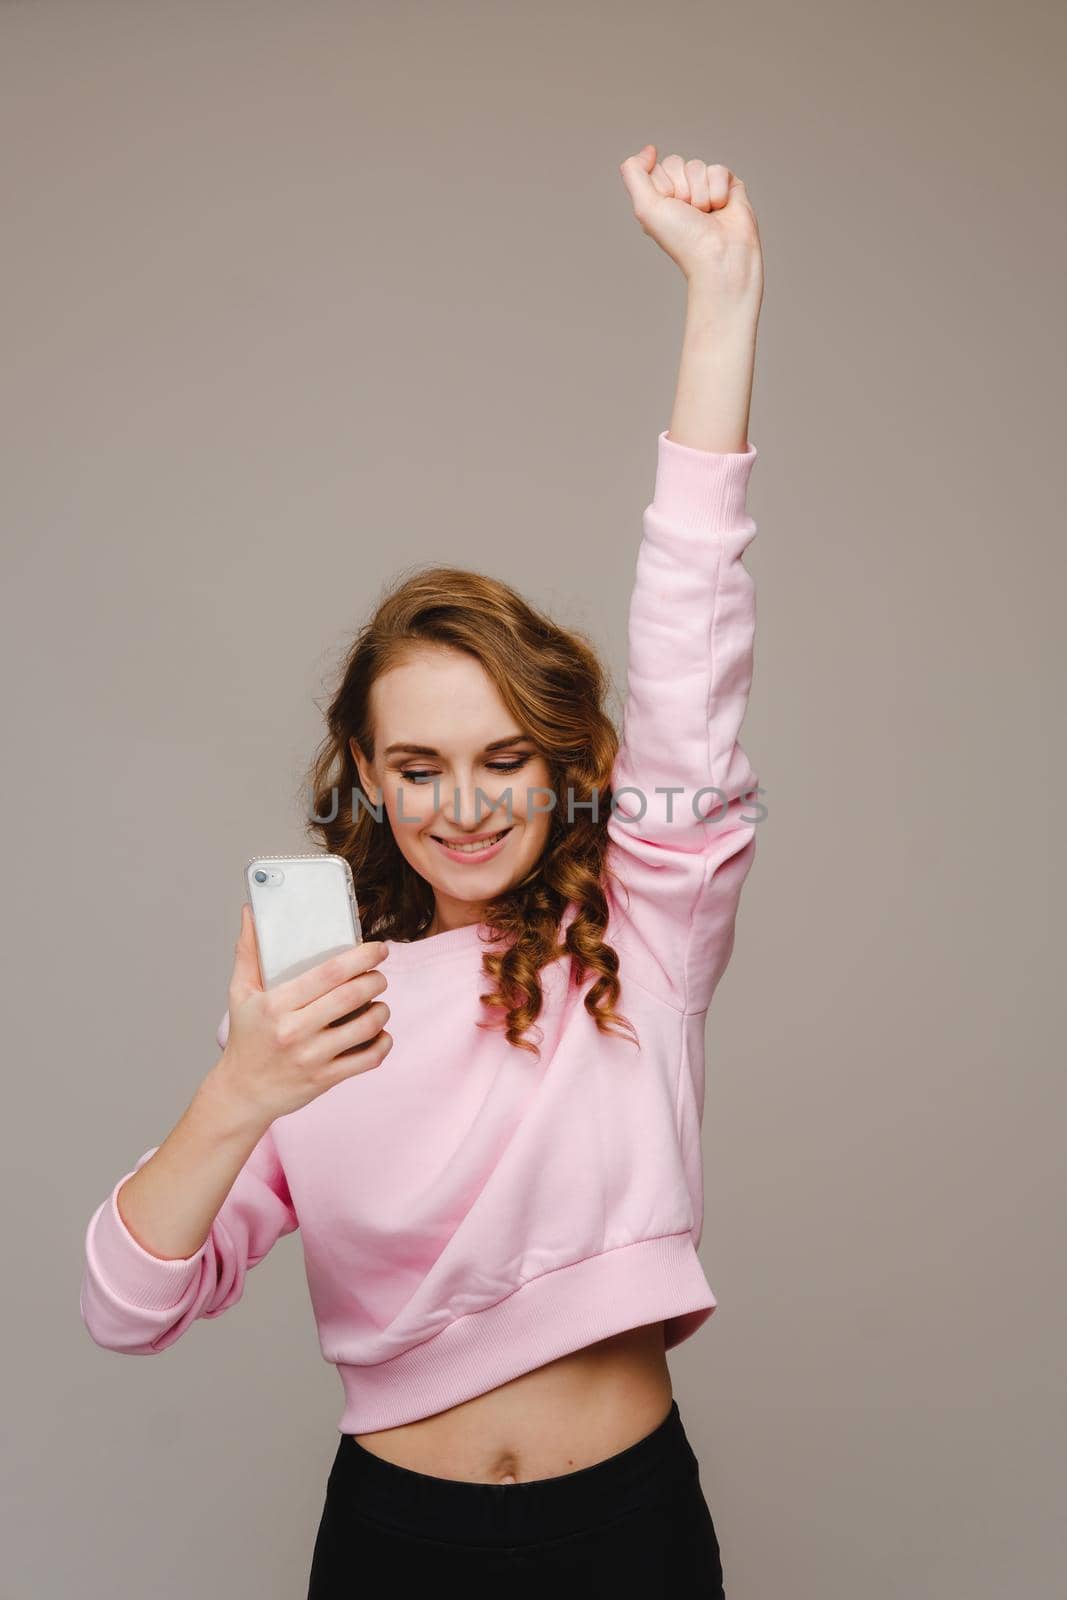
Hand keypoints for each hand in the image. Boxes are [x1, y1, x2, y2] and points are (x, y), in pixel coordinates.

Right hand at [213, 903, 392, 1123]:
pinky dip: (383, 1043)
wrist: (242, 1093)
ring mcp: (312, 1057)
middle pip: (353, 995)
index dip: (361, 957)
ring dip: (382, 1010)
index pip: (329, 973)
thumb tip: (250, 912)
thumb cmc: (246, 1039)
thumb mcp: (240, 993)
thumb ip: (248, 951)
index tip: (378, 949)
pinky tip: (379, 1033)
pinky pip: (368, 1059)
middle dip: (376, 980)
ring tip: (379, 1003)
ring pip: (366, 1026)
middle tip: (379, 975)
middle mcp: (295, 1031)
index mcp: (276, 1005)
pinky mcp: (326, 1079)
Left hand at [618, 144, 762, 306]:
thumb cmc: (683, 240)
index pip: (655, 167)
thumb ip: (634, 173)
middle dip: (681, 188)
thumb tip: (648, 150)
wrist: (720, 256)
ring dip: (700, 193)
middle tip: (688, 213)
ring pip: (697, 166)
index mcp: (659, 198)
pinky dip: (718, 191)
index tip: (670, 209)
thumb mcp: (645, 208)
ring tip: (705, 214)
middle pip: (675, 162)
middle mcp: (681, 192)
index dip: (662, 186)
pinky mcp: (728, 186)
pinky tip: (720, 209)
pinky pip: (719, 169)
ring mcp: (704, 188)